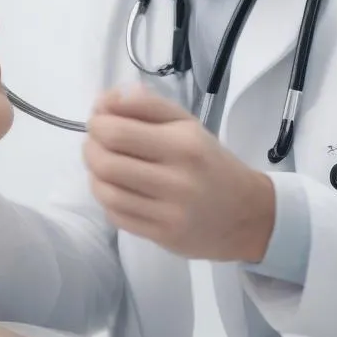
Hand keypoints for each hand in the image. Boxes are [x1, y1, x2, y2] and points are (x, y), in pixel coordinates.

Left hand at [83, 85, 276, 261]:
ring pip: (106, 192)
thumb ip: (146, 106)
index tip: (99, 120)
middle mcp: (177, 179)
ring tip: (102, 164)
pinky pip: (116, 216)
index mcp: (183, 144)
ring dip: (94, 174)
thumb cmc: (210, 162)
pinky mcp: (162, 236)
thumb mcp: (187, 124)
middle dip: (90, 147)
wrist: (246, 214)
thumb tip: (105, 100)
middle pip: (106, 162)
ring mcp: (169, 212)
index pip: (117, 131)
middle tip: (95, 142)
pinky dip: (106, 199)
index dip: (97, 123)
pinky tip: (115, 188)